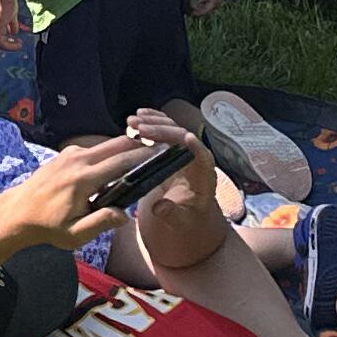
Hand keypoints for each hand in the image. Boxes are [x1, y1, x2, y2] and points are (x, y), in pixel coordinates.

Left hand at [0, 0, 26, 49]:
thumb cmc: (9, 1)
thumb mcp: (12, 15)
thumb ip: (12, 24)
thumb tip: (15, 33)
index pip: (0, 35)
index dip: (9, 40)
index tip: (18, 39)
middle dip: (10, 44)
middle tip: (19, 44)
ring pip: (0, 43)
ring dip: (10, 46)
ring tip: (19, 45)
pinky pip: (2, 41)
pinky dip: (10, 44)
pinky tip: (18, 42)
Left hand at [6, 130, 166, 245]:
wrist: (19, 212)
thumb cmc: (48, 226)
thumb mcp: (75, 234)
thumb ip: (101, 223)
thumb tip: (125, 215)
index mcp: (83, 180)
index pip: (120, 162)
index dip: (143, 156)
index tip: (161, 151)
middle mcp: (77, 160)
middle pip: (116, 145)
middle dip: (139, 144)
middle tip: (161, 146)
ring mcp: (70, 154)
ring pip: (106, 144)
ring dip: (125, 147)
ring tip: (145, 153)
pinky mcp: (66, 154)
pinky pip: (95, 149)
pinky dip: (110, 151)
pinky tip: (119, 162)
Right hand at [114, 106, 216, 221]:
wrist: (190, 213)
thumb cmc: (189, 217)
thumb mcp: (183, 222)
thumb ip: (173, 215)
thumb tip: (159, 207)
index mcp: (204, 175)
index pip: (204, 157)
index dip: (197, 147)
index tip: (186, 138)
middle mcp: (195, 156)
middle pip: (183, 137)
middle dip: (162, 131)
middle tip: (139, 128)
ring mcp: (184, 149)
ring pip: (172, 129)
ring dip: (153, 122)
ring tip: (132, 121)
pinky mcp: (172, 147)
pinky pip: (165, 129)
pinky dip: (153, 121)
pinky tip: (139, 115)